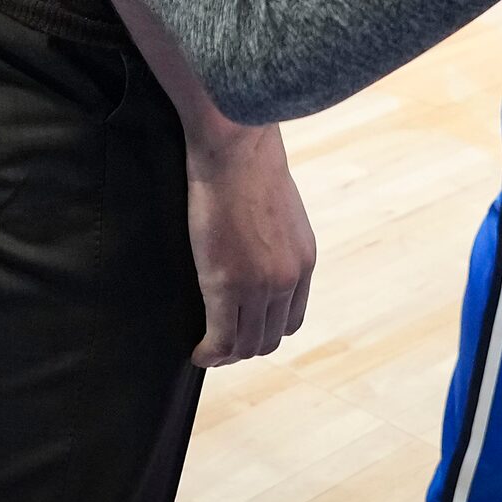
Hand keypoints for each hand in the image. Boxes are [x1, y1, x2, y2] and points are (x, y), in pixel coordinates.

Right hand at [184, 122, 315, 366]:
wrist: (235, 146)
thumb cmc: (248, 162)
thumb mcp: (279, 206)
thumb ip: (274, 235)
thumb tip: (256, 240)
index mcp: (304, 261)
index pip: (292, 317)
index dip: (266, 329)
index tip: (244, 328)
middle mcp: (288, 279)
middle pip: (270, 337)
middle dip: (245, 347)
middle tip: (219, 345)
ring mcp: (259, 285)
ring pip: (246, 344)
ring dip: (226, 354)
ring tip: (207, 351)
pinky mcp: (226, 284)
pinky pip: (221, 338)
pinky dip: (209, 353)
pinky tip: (198, 352)